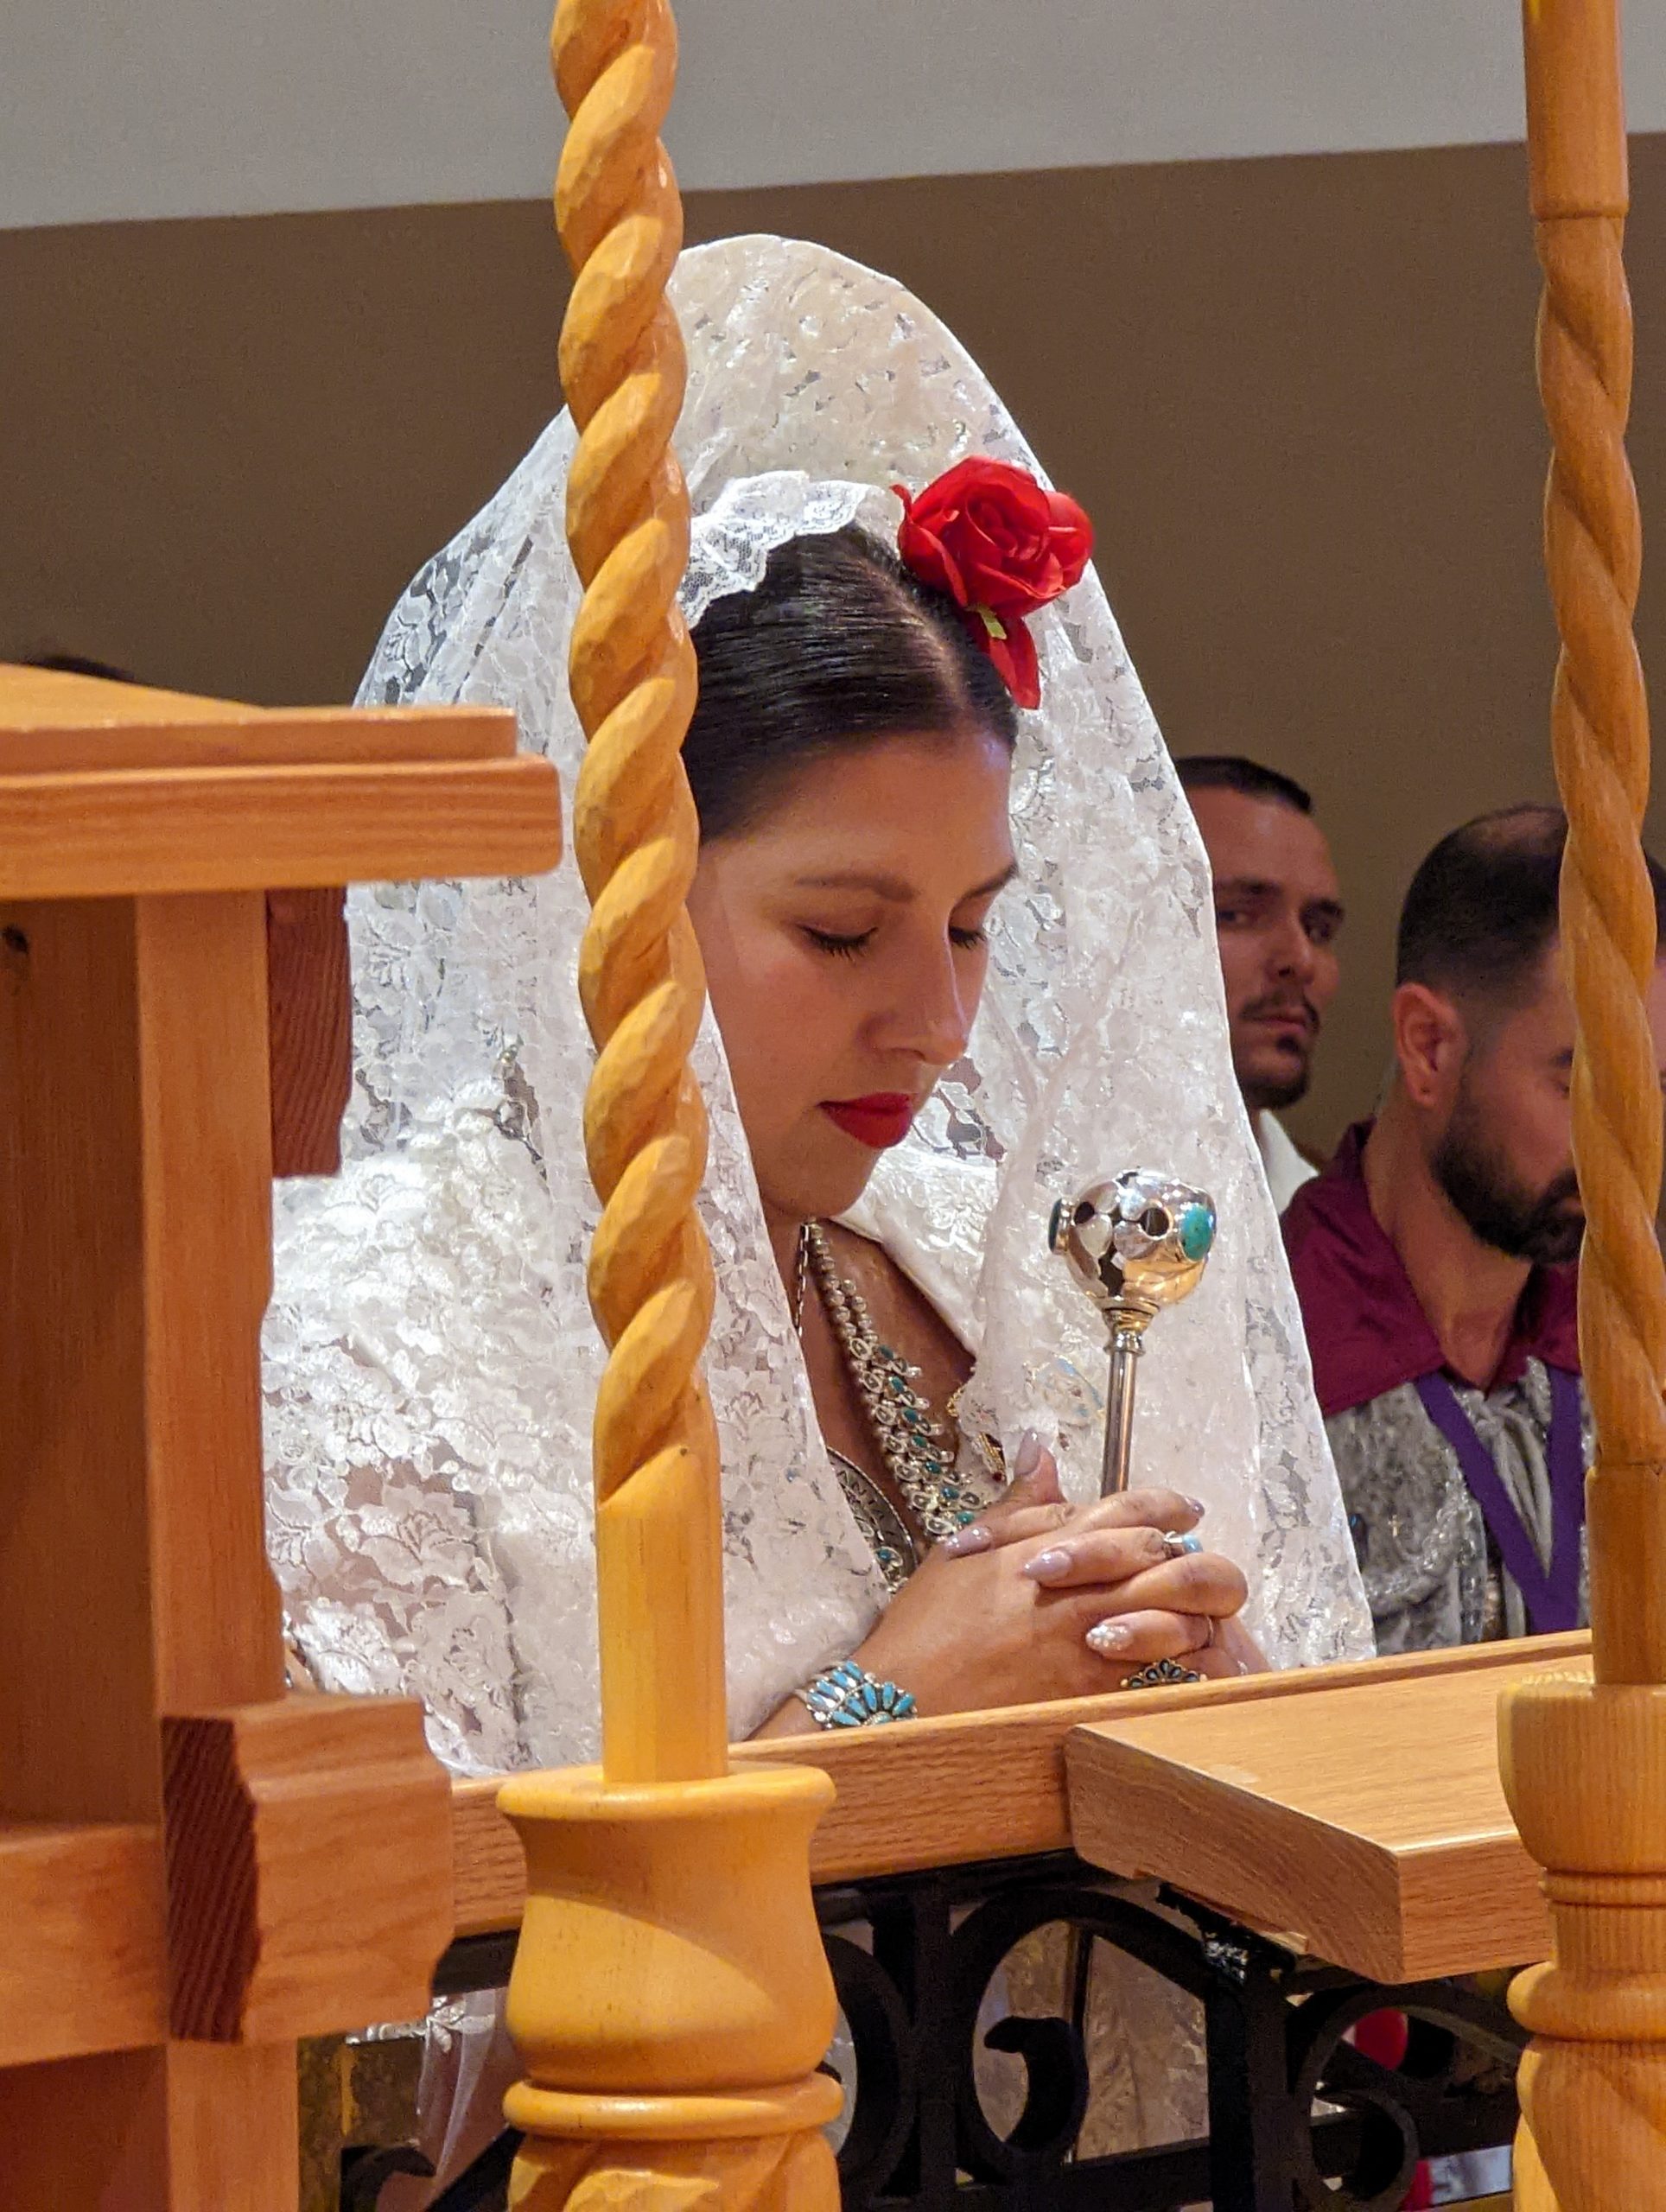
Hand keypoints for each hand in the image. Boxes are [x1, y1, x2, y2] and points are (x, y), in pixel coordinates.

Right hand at [844, 1436, 1251, 1716]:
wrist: (905, 1697)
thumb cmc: (928, 1625)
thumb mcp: (967, 1551)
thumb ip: (1018, 1503)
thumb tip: (1039, 1446)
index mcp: (1050, 1545)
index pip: (1128, 1510)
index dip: (1167, 1504)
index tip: (1186, 1509)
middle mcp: (1079, 1587)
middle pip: (1167, 1559)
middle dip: (1194, 1557)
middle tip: (1201, 1558)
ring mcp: (1090, 1640)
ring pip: (1176, 1616)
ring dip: (1194, 1612)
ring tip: (1199, 1614)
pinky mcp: (1094, 1690)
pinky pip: (1162, 1674)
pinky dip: (1182, 1667)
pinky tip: (1186, 1667)